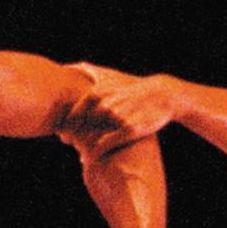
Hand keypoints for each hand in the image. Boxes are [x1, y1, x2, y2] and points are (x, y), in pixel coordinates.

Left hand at [63, 64, 184, 152]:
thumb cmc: (132, 87)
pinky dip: (92, 156)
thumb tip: (70, 66)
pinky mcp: (129, 130)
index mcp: (96, 93)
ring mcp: (116, 119)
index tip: (64, 134)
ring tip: (80, 152)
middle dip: (72, 139)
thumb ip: (89, 71)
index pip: (71, 116)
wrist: (162, 96)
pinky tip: (89, 160)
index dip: (64, 127)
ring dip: (81, 149)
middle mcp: (104, 105)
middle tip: (71, 144)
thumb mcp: (111, 76)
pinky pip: (102, 148)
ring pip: (88, 140)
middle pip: (78, 130)